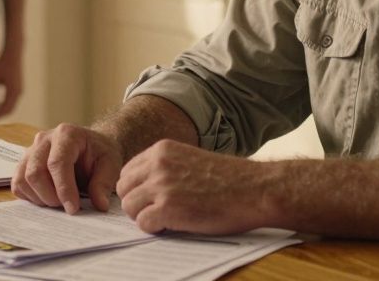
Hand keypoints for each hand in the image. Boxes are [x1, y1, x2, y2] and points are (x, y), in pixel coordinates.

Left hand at [0, 50, 22, 119]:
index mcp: (13, 91)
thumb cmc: (2, 63)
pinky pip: (11, 100)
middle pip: (9, 110)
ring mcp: (19, 90)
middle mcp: (19, 92)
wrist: (13, 52)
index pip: (4, 110)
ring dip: (0, 110)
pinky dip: (3, 104)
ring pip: (10, 106)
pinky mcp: (18, 87)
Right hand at [13, 124, 123, 213]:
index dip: (63, 189)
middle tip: (67, 208)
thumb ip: (104, 183)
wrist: (91, 146)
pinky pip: (17, 184)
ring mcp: (30, 150)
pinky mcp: (24, 163)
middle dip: (50, 196)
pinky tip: (47, 199)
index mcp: (66, 134)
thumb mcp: (110, 164)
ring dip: (39, 198)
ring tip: (58, 203)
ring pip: (22, 179)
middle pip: (35, 172)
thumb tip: (99, 205)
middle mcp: (44, 139)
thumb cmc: (99, 153)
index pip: (57, 163)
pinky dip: (30, 197)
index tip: (73, 209)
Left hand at [117, 140, 268, 234]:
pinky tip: (172, 226)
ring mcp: (162, 185)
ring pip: (129, 207)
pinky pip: (143, 223)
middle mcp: (158, 164)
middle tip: (155, 212)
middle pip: (124, 188)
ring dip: (144, 217)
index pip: (129, 171)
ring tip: (166, 219)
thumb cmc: (229, 179)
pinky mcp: (168, 208)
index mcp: (162, 149)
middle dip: (136, 203)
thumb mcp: (191, 159)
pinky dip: (154, 229)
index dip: (137, 189)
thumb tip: (144, 187)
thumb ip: (166, 167)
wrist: (255, 189)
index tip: (150, 199)